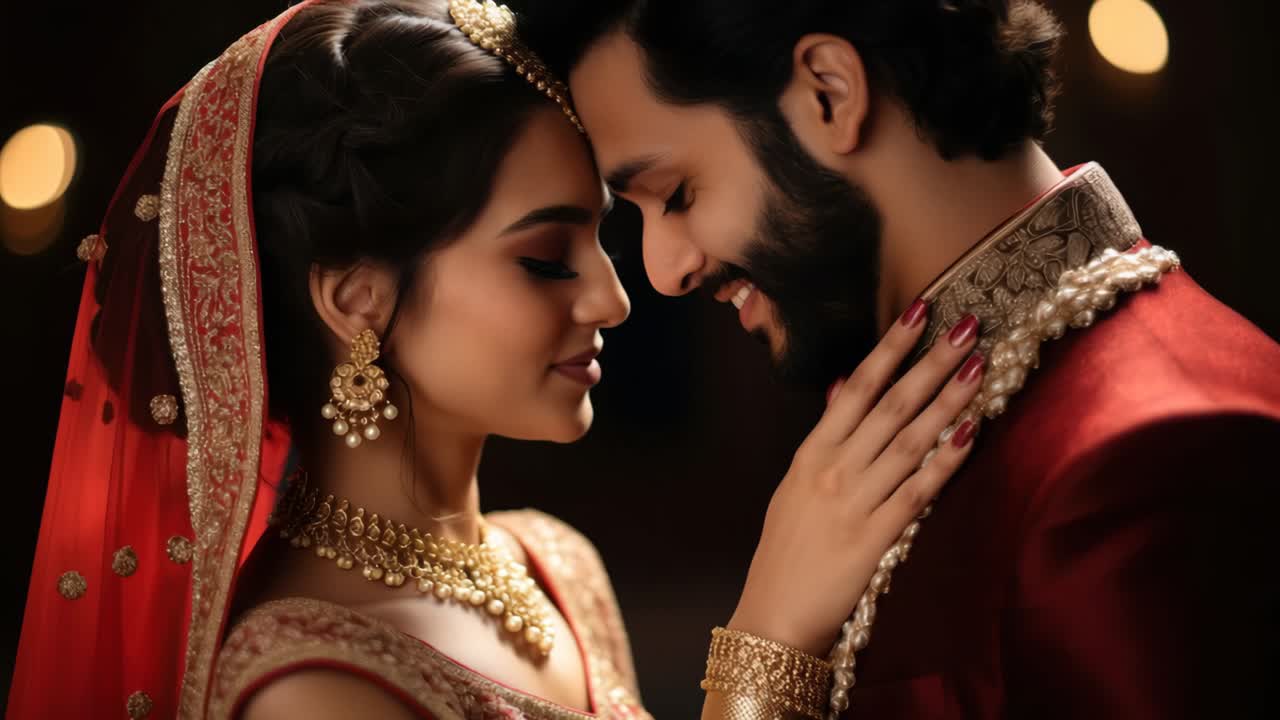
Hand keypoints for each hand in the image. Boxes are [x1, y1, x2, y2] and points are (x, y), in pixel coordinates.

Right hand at [728, 306, 983, 655]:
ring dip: (947, 400)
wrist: (773, 617)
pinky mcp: (875, 539)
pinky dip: (945, 461)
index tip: (921, 311)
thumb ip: (824, 437)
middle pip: (890, 404)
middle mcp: (833, 470)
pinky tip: (971, 432)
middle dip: (930, 361)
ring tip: (979, 366)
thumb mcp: (793, 487)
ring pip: (908, 440)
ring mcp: (854, 502)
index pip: (856, 387)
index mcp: (812, 453)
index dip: (891, 347)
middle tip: (967, 325)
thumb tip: (840, 387)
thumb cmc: (785, 552)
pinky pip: (917, 492)